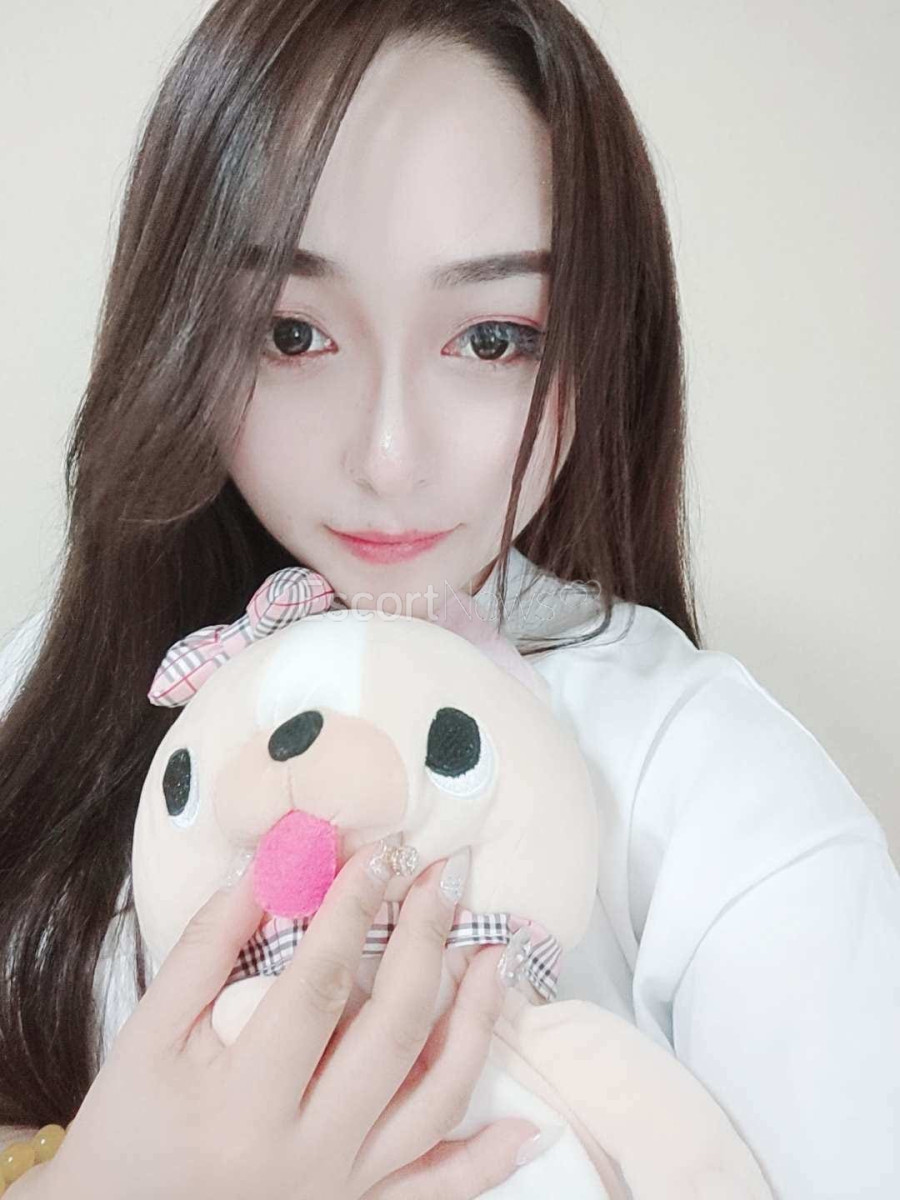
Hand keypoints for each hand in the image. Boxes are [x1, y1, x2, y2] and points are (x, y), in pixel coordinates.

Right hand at [27, 840, 540, 1198]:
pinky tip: (526, 1125)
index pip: (319, 987)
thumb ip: (207, 950)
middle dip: (428, 942)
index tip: (383, 850)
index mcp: (244, 1104)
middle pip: (391, 1034)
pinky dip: (485, 1162)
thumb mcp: (147, 1036)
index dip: (355, 910)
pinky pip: (438, 1190)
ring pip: (434, 1102)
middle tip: (449, 875)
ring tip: (496, 953)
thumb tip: (275, 866)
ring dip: (475, 1024)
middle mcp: (305, 1155)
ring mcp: (340, 1190)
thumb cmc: (126, 1128)